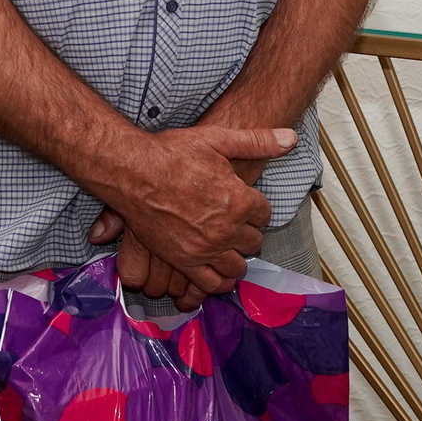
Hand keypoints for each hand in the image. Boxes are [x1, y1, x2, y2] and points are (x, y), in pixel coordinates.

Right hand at [91, 124, 296, 302]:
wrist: (131, 170)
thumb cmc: (170, 153)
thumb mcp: (216, 139)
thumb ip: (257, 140)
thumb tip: (290, 138)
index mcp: (239, 200)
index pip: (265, 213)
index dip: (254, 206)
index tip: (241, 202)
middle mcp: (227, 228)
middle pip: (253, 241)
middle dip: (245, 231)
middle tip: (230, 222)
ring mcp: (206, 248)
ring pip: (237, 266)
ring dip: (234, 256)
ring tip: (223, 245)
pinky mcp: (185, 261)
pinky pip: (213, 283)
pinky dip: (218, 279)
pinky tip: (214, 268)